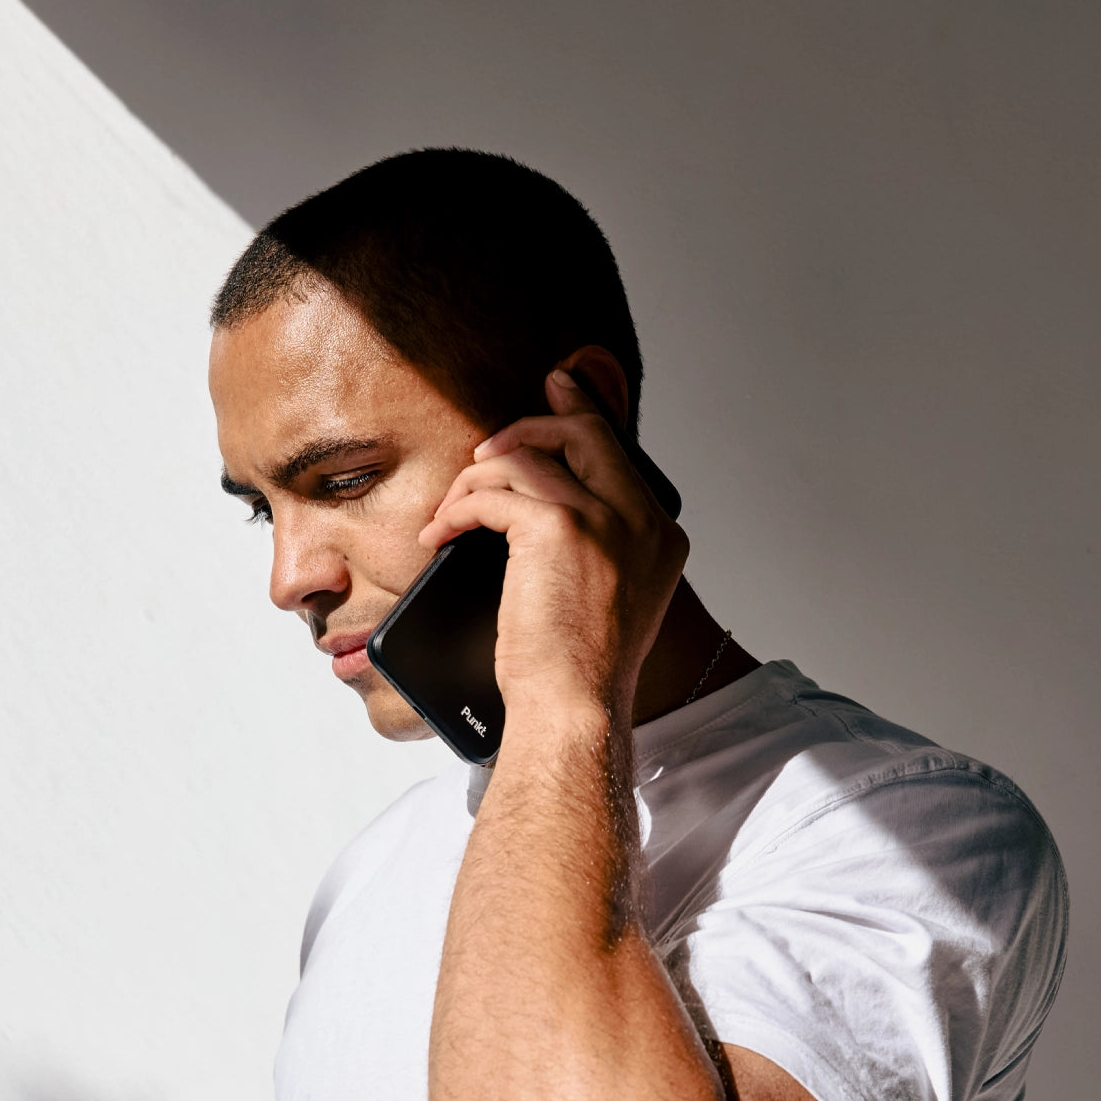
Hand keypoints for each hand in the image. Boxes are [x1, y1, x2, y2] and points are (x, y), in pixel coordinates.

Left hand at [417, 370, 688, 721]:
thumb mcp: (612, 600)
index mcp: (660, 536)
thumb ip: (603, 546)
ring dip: (474, 480)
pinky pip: (492, 492)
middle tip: (485, 447)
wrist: (574, 708)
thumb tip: (547, 506)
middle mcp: (640, 520)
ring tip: (450, 515)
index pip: (617, 454)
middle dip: (527, 427)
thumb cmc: (580, 671)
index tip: (556, 391)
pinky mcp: (557, 528)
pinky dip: (456, 510)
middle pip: (583, 433)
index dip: (579, 417)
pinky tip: (440, 535)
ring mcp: (602, 519)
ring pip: (527, 457)